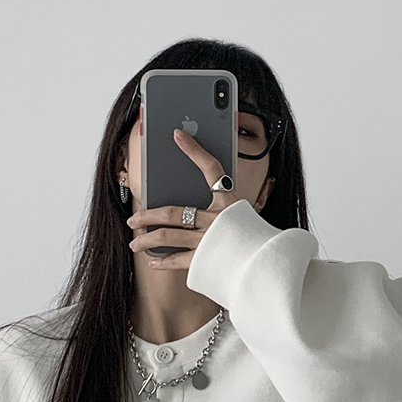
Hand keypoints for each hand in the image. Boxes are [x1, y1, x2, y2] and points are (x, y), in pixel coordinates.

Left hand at [126, 128, 243, 268]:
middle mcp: (215, 220)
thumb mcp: (242, 216)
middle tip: (134, 218)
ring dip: (147, 239)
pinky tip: (152, 260)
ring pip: (168, 236)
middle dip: (148, 214)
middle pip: (173, 212)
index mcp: (228, 202)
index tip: (178, 135)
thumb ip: (222, 206)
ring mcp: (208, 241)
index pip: (211, 169)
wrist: (267, 266)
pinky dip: (163, 260)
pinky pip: (177, 260)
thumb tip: (197, 207)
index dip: (194, 150)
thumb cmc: (254, 240)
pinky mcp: (205, 261)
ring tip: (135, 241)